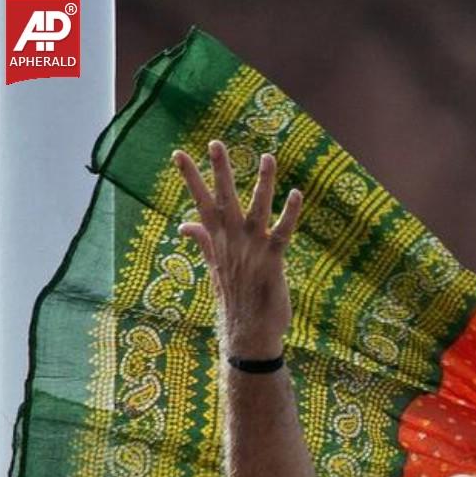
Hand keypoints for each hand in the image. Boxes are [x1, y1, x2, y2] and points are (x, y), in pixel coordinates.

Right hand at [172, 140, 302, 358]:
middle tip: (216, 142)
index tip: (179, 154)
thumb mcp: (214, 267)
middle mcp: (233, 241)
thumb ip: (203, 241)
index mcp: (219, 241)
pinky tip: (296, 193)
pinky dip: (290, 213)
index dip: (191, 179)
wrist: (248, 334)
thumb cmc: (235, 300)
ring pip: (257, 209)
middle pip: (224, 199)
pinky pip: (283, 232)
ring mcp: (253, 249)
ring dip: (263, 182)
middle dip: (220, 171)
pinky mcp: (273, 260)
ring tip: (267, 156)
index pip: (201, 203)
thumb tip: (183, 224)